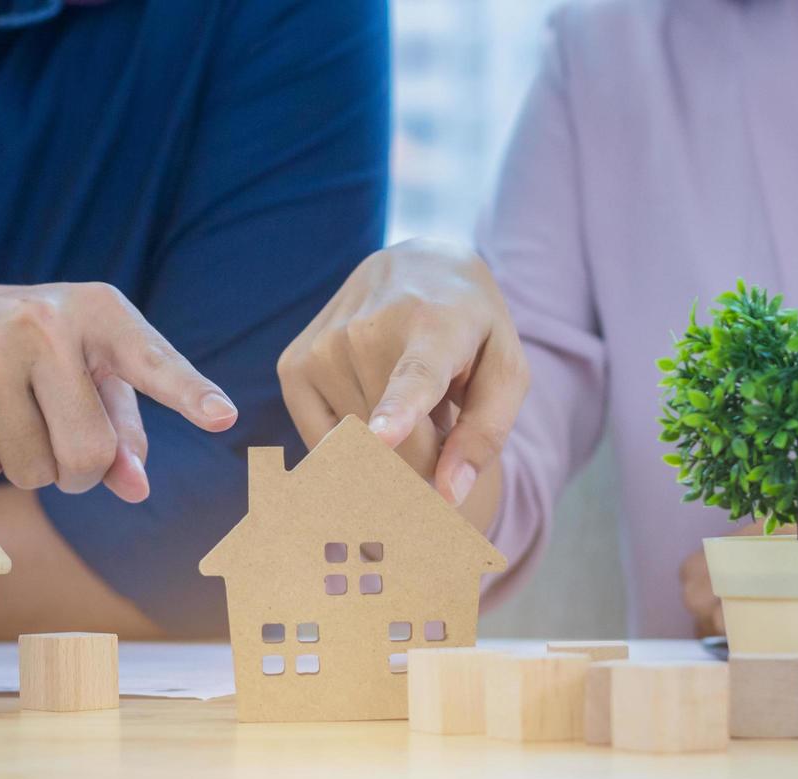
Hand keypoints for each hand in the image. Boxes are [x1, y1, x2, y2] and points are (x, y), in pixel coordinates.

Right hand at [0, 282, 237, 498]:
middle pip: (90, 455)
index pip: (151, 362)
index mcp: (98, 311)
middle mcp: (44, 319)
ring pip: (33, 471)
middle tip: (51, 438)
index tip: (224, 417)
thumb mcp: (82, 376)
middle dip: (75, 473)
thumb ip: (122, 430)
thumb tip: (137, 487)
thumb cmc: (22, 358)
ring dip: (22, 467)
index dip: (189, 393)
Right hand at [277, 238, 527, 505]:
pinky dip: (352, 445)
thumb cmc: (471, 330)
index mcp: (434, 326)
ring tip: (405, 399)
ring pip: (359, 450)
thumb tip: (448, 494)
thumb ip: (485, 434)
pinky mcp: (293, 366)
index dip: (397, 410)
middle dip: (423, 458)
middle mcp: (367, 330)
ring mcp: (323, 347)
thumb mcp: (504, 371)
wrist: (420, 266)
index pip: (414, 375)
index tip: (381, 435)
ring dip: (389, 447)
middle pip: (395, 446)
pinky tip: (370, 407)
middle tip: (439, 422)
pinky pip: (324, 444)